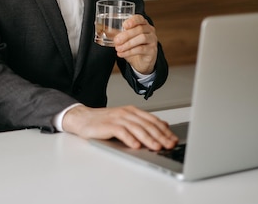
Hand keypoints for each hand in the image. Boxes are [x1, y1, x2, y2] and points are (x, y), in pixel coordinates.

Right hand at [62, 104, 177, 149]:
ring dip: (148, 138)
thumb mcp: (125, 120)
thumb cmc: (103, 122)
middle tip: (170, 145)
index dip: (165, 131)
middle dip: (161, 136)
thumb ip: (142, 123)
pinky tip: (136, 146)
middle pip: (147, 124)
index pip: (153, 120)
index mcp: (132, 111)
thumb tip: (163, 126)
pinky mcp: (108, 125)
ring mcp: (117, 118)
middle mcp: (126, 113)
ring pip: (137, 128)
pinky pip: (121, 132)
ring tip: (157, 147)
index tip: (173, 139)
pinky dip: (130, 139)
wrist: (83, 119)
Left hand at [113, 14, 157, 74]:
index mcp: (143, 24)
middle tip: (116, 40)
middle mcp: (150, 30)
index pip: (140, 18)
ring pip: (142, 38)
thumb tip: (106, 31)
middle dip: (126, 35)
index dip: (133, 20)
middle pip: (139, 29)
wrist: (142, 61)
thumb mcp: (125, 39)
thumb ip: (118, 34)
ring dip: (128, 44)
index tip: (124, 25)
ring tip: (118, 48)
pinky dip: (130, 52)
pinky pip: (141, 49)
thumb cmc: (134, 46)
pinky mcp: (152, 50)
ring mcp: (152, 40)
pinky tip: (122, 54)